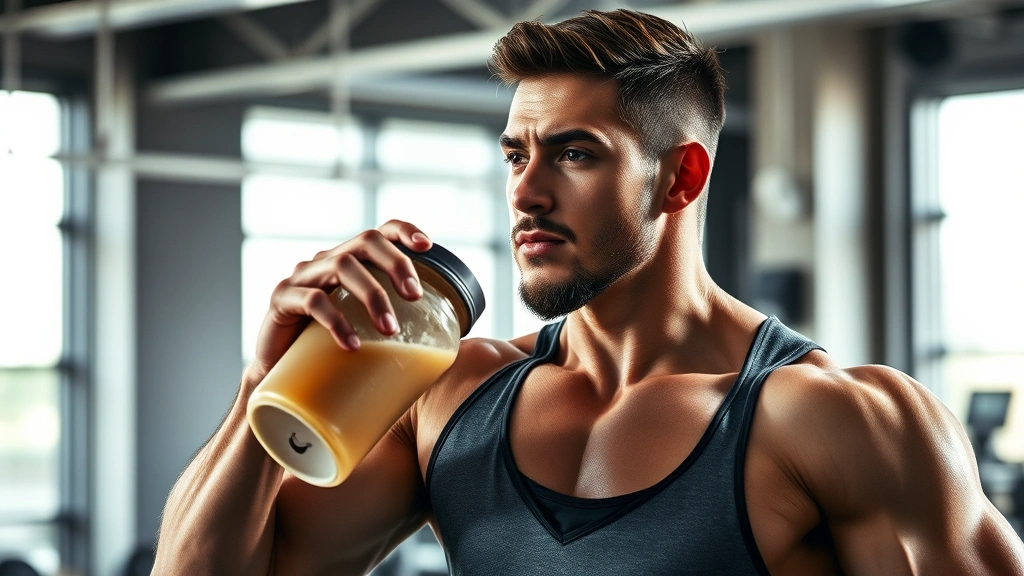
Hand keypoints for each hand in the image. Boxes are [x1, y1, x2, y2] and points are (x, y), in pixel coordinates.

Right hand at [245, 220, 431, 384]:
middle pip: (364, 242)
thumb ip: (391, 328)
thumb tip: (443, 354)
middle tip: (414, 296)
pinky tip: (353, 344)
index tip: (427, 246)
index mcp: (349, 263)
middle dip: (395, 264)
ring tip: (391, 329)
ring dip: (372, 295)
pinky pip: (312, 301)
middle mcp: (325, 261)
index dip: (403, 231)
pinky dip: (337, 322)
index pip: (378, 233)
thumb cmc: (327, 352)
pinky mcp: (281, 300)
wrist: (277, 376)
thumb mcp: (362, 331)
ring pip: (341, 266)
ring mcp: (301, 278)